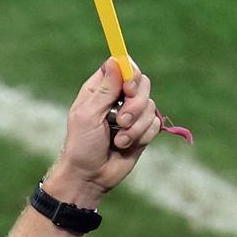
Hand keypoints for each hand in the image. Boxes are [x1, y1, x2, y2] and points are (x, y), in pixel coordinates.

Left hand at [47, 57, 160, 206]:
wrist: (89, 176)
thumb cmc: (81, 145)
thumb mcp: (88, 115)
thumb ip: (104, 90)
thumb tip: (115, 60)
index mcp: (99, 90)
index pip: (123, 67)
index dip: (130, 74)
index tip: (128, 88)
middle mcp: (117, 99)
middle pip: (142, 83)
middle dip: (135, 104)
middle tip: (121, 120)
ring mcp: (132, 115)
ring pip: (150, 105)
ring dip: (135, 126)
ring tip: (117, 140)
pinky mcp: (142, 131)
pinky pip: (154, 123)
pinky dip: (141, 136)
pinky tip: (124, 146)